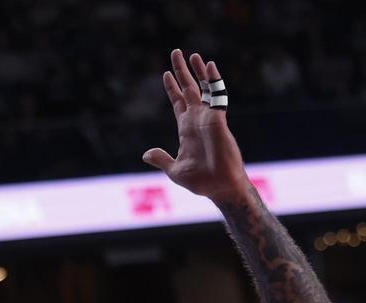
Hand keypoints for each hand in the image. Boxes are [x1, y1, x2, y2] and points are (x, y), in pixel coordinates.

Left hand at [143, 49, 247, 203]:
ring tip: (192, 55)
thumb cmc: (201, 181)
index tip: (166, 73)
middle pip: (188, 89)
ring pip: (203, 88)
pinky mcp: (218, 119)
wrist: (220, 186)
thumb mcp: (174, 170)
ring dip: (198, 71)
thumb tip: (146, 154)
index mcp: (186, 129)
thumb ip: (161, 159)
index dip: (172, 88)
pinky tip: (209, 66)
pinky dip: (213, 81)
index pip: (178, 102)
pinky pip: (216, 96)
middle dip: (182, 71)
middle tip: (175, 52)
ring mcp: (208, 118)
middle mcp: (197, 120)